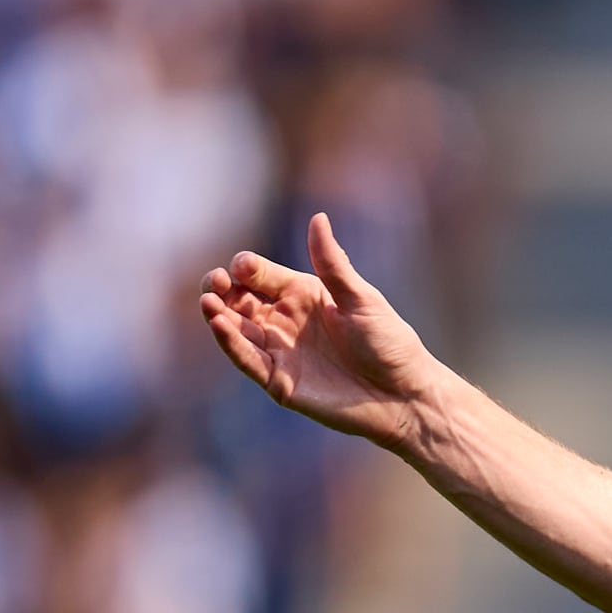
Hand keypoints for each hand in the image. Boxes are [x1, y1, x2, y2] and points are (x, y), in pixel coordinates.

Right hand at [199, 212, 450, 451]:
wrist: (404, 395)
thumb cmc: (389, 343)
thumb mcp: (361, 299)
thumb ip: (333, 264)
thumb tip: (319, 217)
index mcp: (302, 294)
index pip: (261, 275)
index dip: (248, 268)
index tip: (244, 267)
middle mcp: (284, 321)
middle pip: (239, 299)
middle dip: (221, 288)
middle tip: (215, 282)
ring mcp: (279, 351)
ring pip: (237, 329)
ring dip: (218, 315)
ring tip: (207, 301)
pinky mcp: (279, 382)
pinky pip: (248, 360)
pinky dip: (231, 344)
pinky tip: (220, 325)